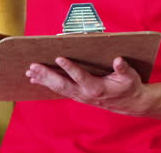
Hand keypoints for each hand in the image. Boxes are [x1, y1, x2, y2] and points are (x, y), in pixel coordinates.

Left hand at [26, 56, 148, 116]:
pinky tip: (36, 78)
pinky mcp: (77, 94)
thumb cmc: (129, 86)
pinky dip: (46, 83)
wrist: (129, 103)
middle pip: (63, 85)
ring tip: (30, 71)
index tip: (59, 58)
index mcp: (97, 88)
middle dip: (47, 75)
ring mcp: (80, 95)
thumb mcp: (130, 76)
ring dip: (43, 79)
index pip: (80, 77)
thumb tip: (118, 60)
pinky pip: (59, 89)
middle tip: (33, 66)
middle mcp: (85, 94)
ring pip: (58, 88)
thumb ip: (123, 68)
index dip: (69, 68)